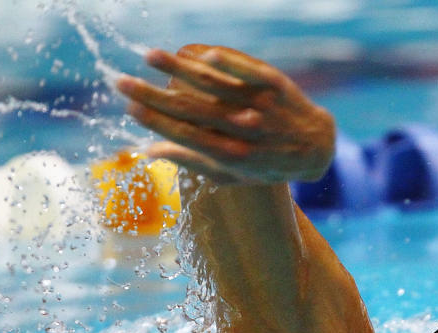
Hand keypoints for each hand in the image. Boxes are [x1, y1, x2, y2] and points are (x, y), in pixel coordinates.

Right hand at [116, 44, 334, 183]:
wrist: (317, 148)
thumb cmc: (267, 164)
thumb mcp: (233, 175)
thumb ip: (193, 162)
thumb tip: (148, 153)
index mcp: (233, 156)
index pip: (188, 137)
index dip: (157, 123)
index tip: (129, 109)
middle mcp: (247, 131)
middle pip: (193, 110)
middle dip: (153, 95)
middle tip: (121, 81)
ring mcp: (262, 106)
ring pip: (216, 85)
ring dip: (179, 69)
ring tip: (149, 56)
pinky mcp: (276, 85)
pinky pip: (247, 71)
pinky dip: (224, 62)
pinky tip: (198, 53)